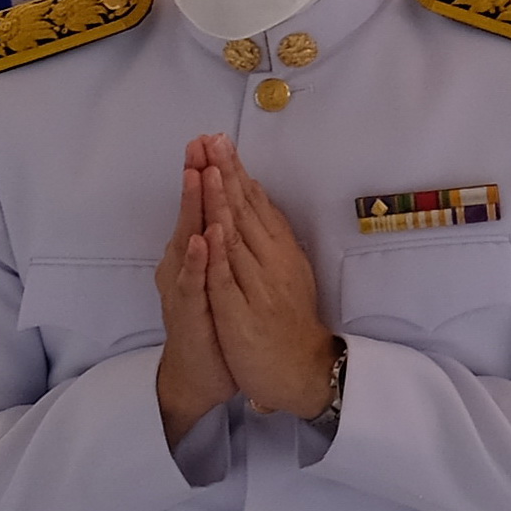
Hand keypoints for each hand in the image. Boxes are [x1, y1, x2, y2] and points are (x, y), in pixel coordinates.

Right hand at [153, 150, 235, 438]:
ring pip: (187, 241)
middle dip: (196, 177)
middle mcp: (183, 264)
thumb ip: (223, 238)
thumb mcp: (221, 272)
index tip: (212, 137)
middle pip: (191, 213)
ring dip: (192, 209)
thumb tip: (232, 203)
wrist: (203, 370)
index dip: (208, 171)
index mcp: (196, 252)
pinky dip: (196, 261)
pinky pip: (192, 284)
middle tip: (198, 142)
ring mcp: (184, 287)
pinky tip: (200, 239)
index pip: (203, 205)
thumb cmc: (214, 318)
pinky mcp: (189, 312)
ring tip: (196, 175)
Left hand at [200, 141, 339, 419]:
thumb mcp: (285, 273)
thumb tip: (258, 202)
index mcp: (280, 251)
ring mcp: (257, 287)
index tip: (220, 140)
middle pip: (245, 211)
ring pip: (237, 238)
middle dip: (228, 173)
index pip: (255, 204)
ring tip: (212, 169)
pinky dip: (219, 254)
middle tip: (213, 139)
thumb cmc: (287, 321)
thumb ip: (271, 240)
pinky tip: (210, 230)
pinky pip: (228, 279)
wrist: (299, 370)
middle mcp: (272, 262)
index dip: (237, 171)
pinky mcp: (243, 313)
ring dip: (223, 202)